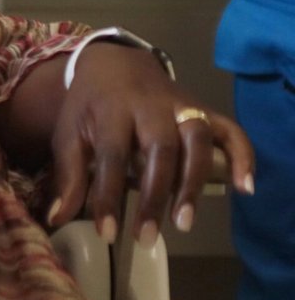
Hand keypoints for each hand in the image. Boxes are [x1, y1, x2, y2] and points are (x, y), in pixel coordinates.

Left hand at [44, 45, 254, 244]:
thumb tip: (56, 218)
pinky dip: (242, 156)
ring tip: (184, 223)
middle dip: (154, 194)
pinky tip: (244, 188)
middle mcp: (149, 105)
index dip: (108, 195)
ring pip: (195, 138)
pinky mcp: (204, 109)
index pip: (111, 154)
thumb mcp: (68, 133)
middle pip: (159, 147)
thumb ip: (68, 175)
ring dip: (193, 181)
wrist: (114, 62)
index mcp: (110, 109)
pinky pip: (230, 129)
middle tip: (148, 237)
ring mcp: (180, 105)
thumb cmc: (89, 105)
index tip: (108, 233)